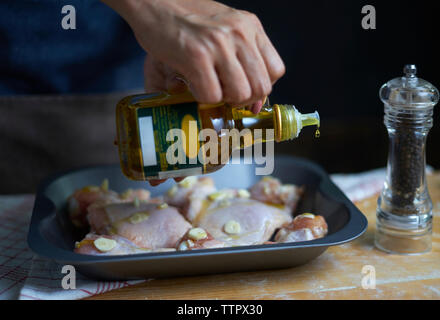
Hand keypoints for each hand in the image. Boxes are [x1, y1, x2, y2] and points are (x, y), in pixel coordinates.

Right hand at [103, 0, 284, 112]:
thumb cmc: (186, 19)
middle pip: (261, 87)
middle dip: (244, 99)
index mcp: (250, 26)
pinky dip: (203, 98)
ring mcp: (219, 44)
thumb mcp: (224, 30)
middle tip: (225, 94)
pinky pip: (212, 95)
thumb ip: (242, 59)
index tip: (245, 90)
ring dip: (224, 100)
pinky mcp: (196, 55)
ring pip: (240, 94)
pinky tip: (193, 85)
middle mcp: (240, 33)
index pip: (276, 71)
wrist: (153, 1)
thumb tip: (254, 104)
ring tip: (209, 89)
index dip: (262, 88)